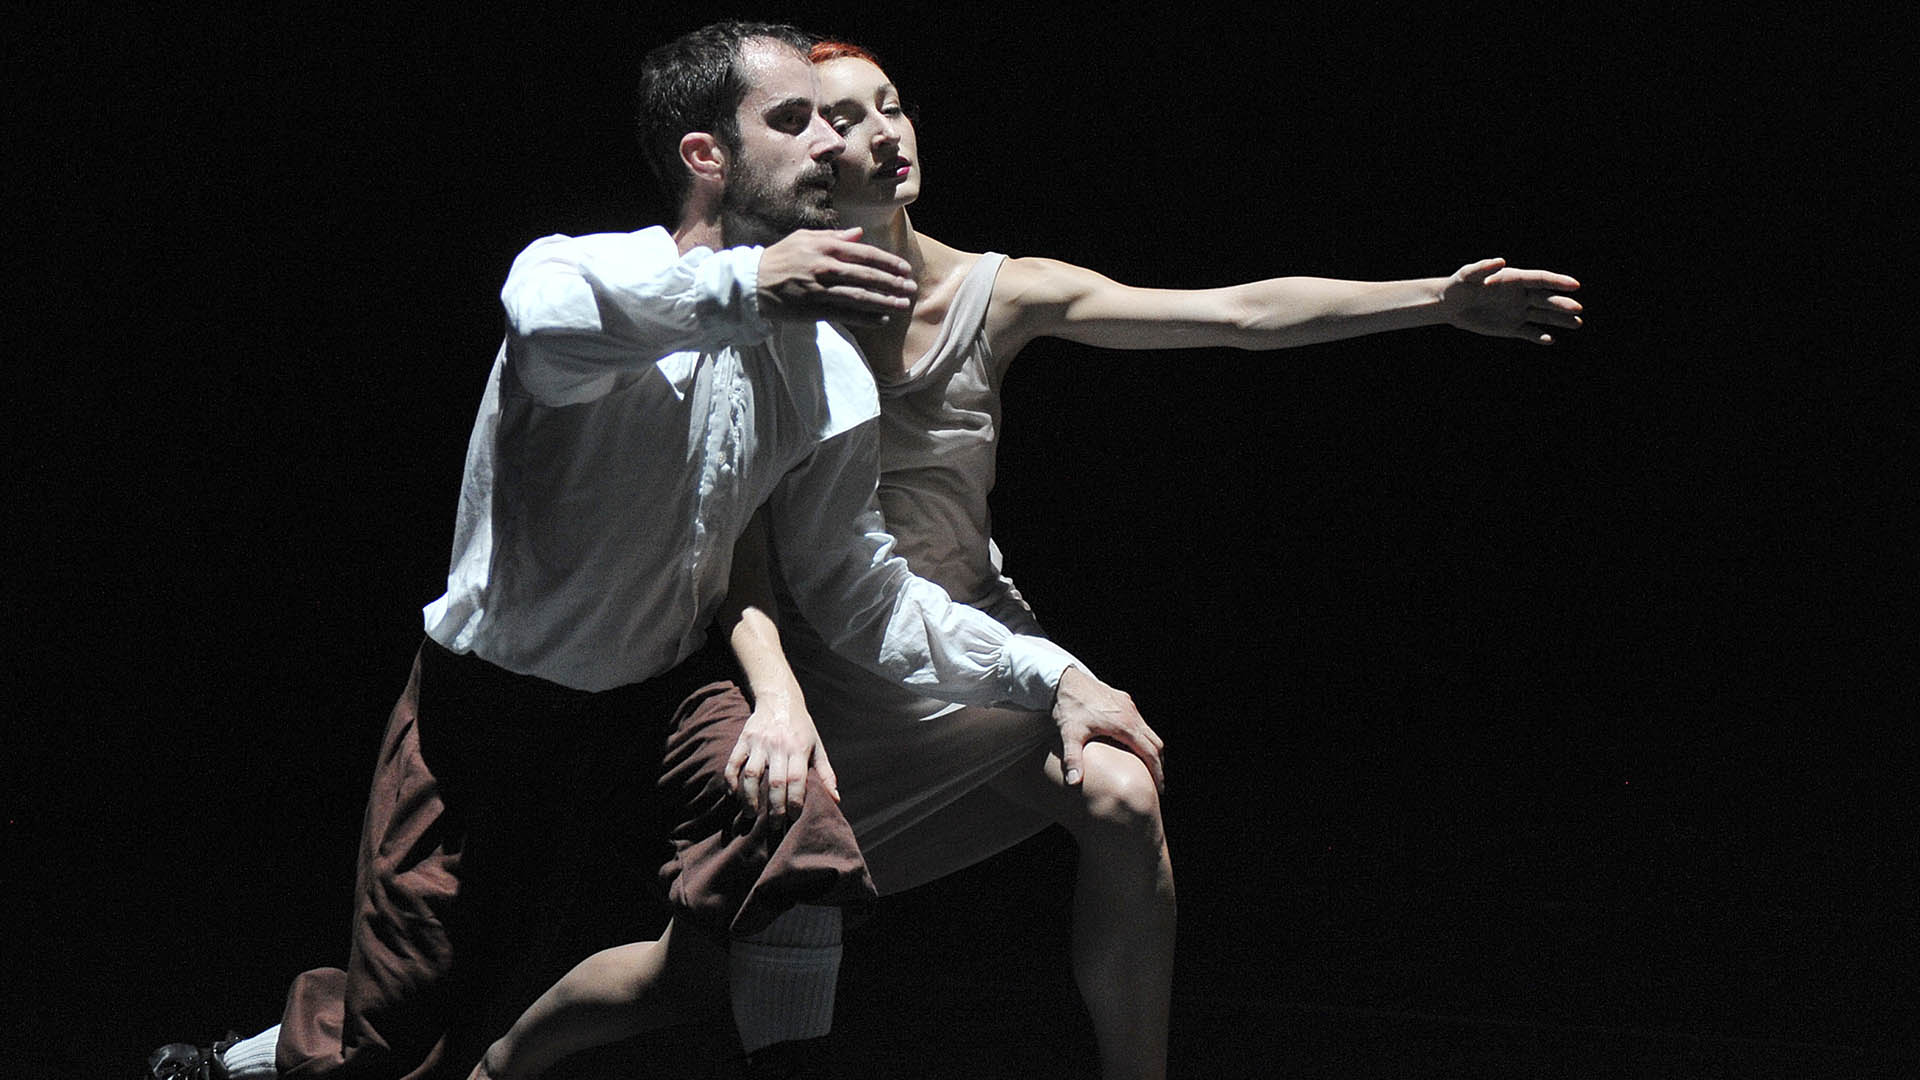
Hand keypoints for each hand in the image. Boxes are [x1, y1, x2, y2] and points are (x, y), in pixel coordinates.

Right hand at [725, 689, 839, 822]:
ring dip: (750, 798)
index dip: (796, 802)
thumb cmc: (801, 727)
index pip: (797, 780)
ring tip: (752, 815)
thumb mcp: (817, 746)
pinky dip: (731, 780)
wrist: (779, 698)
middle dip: (775, 808)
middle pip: (776, 782)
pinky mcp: (744, 739)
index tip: (794, 817)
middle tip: (774, 825)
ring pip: (752, 775)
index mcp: (799, 748)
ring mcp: (759, 742)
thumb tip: (835, 799)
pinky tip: (733, 795)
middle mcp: (779, 745)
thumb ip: (825, 773)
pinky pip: (734, 762)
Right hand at [757, 227, 916, 326]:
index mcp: (826, 247)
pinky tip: (881, 319)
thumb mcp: (804, 238)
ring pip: (860, 297)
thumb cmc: (780, 257)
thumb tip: (859, 233)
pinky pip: (846, 314)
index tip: (905, 269)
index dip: (889, 262)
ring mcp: (821, 290)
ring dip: (885, 302)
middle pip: (868, 276)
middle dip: (893, 283)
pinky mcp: (815, 309)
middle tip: (911, 289)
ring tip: (902, 306)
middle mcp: (826, 267)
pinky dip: (865, 317)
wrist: (752, 282)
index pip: (866, 254)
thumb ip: (834, 236)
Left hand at [1052, 666, 1165, 791]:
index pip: (1150, 752)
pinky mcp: (1123, 699)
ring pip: (1148, 731)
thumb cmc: (1068, 706)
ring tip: (1144, 766)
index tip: (1159, 788)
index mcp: (1125, 725)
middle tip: (1154, 782)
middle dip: (1158, 763)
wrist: (1064, 678)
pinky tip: (1130, 745)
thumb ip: (1073, 758)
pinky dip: (1141, 736)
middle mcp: (1131, 714)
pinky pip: (1139, 721)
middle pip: (1155, 742)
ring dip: (1150, 749)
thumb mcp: (1069, 734)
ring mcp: (1128, 705)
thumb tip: (1073, 782)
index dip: (1157, 772)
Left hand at [1440, 258, 1583, 344]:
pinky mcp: (1512, 327)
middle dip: (1562, 304)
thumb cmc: (1459, 285)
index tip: (1574, 285)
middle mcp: (1522, 295)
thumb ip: (1483, 268)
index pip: (1541, 279)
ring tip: (1577, 324)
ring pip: (1544, 316)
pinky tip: (1550, 340)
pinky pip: (1530, 333)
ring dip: (1560, 320)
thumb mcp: (1467, 275)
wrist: (1450, 305)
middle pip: (1546, 299)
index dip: (1558, 282)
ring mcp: (1519, 312)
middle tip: (1577, 309)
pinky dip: (1539, 336)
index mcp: (1515, 279)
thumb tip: (1501, 261)